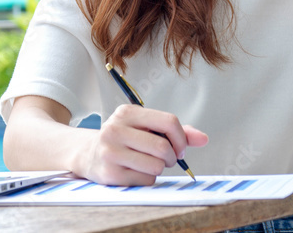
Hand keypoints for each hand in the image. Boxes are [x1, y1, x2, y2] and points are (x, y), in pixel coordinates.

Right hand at [78, 104, 207, 185]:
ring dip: (159, 169)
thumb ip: (175, 132)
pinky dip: (147, 179)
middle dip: (171, 157)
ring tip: (147, 164)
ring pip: (156, 166)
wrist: (88, 154)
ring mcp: (110, 152)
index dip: (181, 138)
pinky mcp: (110, 173)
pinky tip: (135, 172)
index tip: (180, 148)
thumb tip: (204, 139)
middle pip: (163, 148)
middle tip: (166, 159)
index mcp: (127, 112)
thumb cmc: (124, 139)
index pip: (168, 121)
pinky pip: (145, 180)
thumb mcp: (145, 127)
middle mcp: (116, 129)